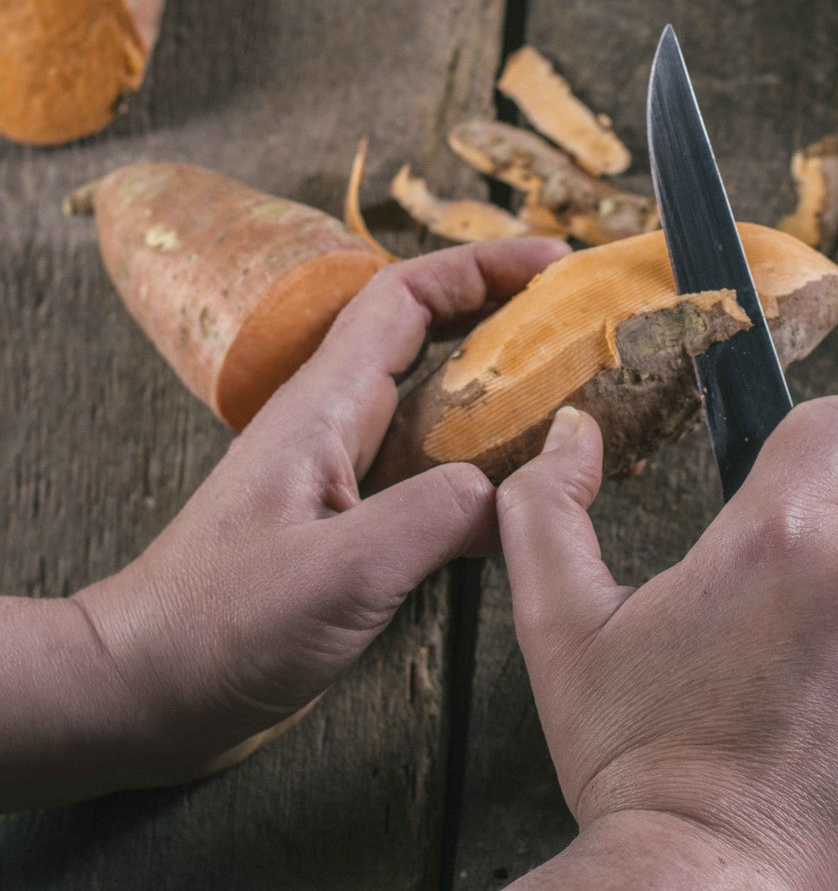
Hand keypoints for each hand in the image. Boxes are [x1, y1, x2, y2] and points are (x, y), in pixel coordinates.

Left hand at [0, 238, 565, 809]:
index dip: (482, 268)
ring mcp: (337, 476)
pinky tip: (522, 496)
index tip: (553, 264)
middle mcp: (333, 426)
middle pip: (428, 337)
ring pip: (432, 406)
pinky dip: (481, 465)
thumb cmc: (216, 627)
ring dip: (499, 392)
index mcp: (323, 408)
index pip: (406, 298)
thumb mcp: (336, 574)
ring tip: (572, 400)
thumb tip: (508, 487)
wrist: (142, 691)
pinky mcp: (344, 527)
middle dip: (504, 317)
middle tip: (580, 324)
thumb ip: (430, 518)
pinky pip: (425, 470)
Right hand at [499, 398, 837, 890]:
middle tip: (767, 616)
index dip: (807, 449)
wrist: (704, 879)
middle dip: (825, 545)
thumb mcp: (560, 625)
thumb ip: (547, 509)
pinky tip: (834, 726)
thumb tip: (571, 433)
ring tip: (796, 683)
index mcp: (778, 532)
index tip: (785, 491)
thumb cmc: (638, 759)